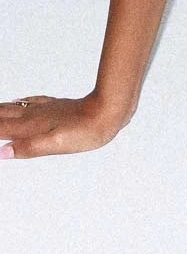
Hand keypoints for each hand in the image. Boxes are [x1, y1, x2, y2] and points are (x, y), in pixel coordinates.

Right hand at [0, 93, 127, 159]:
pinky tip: (20, 101)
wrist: (109, 111)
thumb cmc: (85, 131)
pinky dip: (19, 103)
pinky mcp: (57, 106)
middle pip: (3, 115)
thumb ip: (28, 148)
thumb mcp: (56, 146)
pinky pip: (31, 102)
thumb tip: (2, 153)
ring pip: (15, 108)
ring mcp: (46, 110)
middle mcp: (34, 116)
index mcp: (31, 127)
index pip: (0, 128)